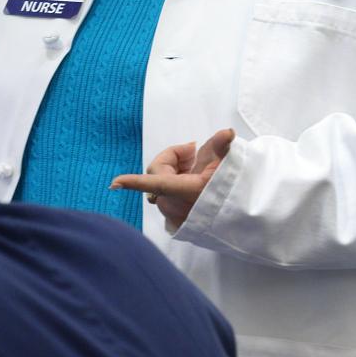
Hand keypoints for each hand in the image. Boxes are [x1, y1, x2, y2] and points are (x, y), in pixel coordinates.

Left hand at [111, 128, 236, 228]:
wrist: (241, 220)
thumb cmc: (232, 193)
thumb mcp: (228, 166)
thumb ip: (221, 147)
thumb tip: (227, 132)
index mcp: (185, 191)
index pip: (155, 184)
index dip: (133, 182)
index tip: (114, 183)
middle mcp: (175, 206)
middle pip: (159, 174)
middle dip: (173, 160)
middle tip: (195, 153)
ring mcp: (174, 217)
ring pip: (161, 187)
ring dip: (174, 173)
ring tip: (196, 168)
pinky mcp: (176, 224)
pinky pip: (165, 200)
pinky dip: (173, 188)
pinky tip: (192, 185)